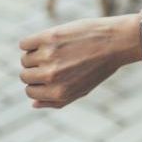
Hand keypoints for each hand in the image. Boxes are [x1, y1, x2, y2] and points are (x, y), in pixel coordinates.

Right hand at [18, 15, 135, 107]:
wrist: (117, 42)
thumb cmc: (100, 67)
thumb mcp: (82, 90)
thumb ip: (57, 101)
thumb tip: (33, 104)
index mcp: (60, 92)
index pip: (30, 92)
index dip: (39, 84)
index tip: (51, 75)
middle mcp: (52, 76)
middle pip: (25, 76)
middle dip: (35, 70)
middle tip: (54, 62)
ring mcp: (49, 56)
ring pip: (25, 59)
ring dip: (36, 55)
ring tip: (56, 51)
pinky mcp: (49, 37)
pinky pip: (24, 44)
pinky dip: (32, 43)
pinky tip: (48, 42)